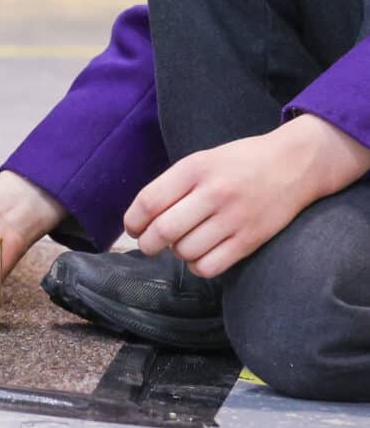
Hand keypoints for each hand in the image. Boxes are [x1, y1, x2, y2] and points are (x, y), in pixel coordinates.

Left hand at [125, 116, 369, 278]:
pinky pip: (211, 266)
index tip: (132, 229)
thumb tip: (143, 219)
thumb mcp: (201, 160)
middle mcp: (213, 193)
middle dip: (148, 244)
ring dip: (177, 254)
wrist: (294, 164)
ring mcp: (234, 218)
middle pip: (163, 231)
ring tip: (182, 245)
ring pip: (185, 252)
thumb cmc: (240, 162)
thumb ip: (173, 185)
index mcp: (194, 169)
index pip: (148, 201)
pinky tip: (201, 256)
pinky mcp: (251, 239)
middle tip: (149, 245)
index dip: (133, 221)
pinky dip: (198, 267)